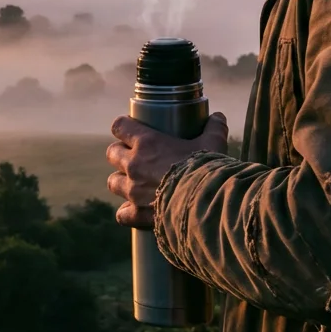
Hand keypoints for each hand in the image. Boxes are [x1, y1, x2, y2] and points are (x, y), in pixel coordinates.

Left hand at [107, 112, 228, 228]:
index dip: (123, 127)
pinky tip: (135, 212)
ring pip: (113, 182)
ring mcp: (133, 191)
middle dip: (120, 153)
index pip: (120, 126)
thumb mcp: (213, 144)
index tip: (130, 129)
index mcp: (148, 144)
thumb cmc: (208, 170)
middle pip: (112, 153)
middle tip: (134, 156)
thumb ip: (214, 128)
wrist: (208, 205)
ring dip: (121, 180)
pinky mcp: (137, 213)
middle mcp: (134, 165)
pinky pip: (122, 214)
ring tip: (134, 183)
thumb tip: (218, 117)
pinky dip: (127, 213)